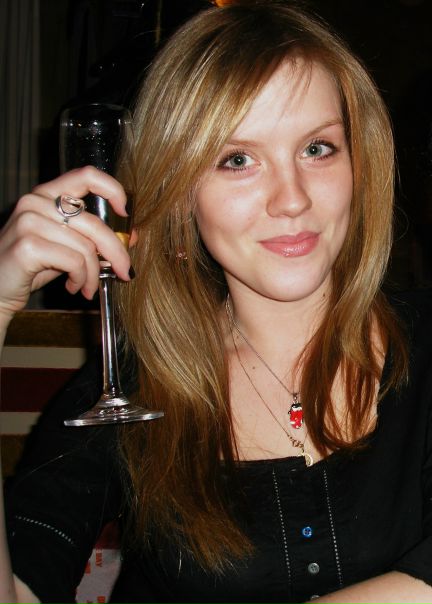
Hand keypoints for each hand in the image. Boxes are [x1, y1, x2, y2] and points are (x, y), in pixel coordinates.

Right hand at [0, 166, 132, 324]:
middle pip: (95, 224)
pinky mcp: (28, 245)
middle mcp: (36, 202)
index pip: (86, 175)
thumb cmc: (31, 267)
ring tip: (86, 287)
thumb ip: (92, 238)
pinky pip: (74, 262)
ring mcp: (29, 221)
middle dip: (116, 253)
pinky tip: (73, 287)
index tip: (125, 212)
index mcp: (46, 195)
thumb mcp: (65, 247)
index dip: (113, 189)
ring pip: (86, 248)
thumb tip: (131, 237)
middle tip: (125, 272)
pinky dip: (81, 280)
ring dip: (93, 275)